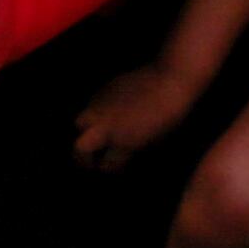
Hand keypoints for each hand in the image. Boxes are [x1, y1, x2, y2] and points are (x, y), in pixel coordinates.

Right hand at [73, 60, 202, 170]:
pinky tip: (108, 112)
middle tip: (91, 159)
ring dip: (85, 131)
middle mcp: (107, 125)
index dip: (109, 168)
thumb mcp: (153, 139)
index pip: (106, 165)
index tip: (111, 167)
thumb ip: (132, 148)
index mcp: (123, 142)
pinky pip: (91, 104)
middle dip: (82, 156)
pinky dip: (95, 112)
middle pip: (80, 147)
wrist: (169, 79)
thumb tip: (121, 151)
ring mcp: (101, 105)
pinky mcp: (104, 89)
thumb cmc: (169, 113)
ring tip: (96, 132)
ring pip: (79, 122)